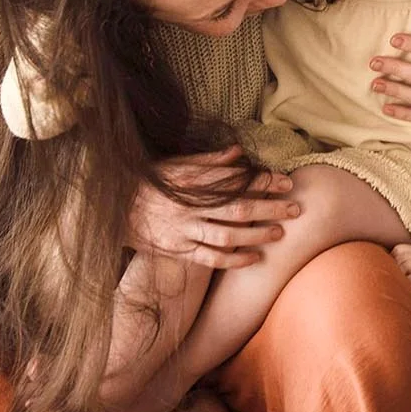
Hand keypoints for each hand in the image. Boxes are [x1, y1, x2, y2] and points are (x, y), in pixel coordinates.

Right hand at [128, 146, 298, 268]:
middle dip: (270, 208)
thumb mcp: (176, 165)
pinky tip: (255, 257)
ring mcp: (183, 230)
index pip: (236, 180)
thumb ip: (209, 161)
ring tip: (280, 233)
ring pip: (227, 234)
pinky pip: (210, 258)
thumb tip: (239, 152)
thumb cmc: (150, 182)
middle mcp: (189, 206)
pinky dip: (234, 259)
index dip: (264, 181)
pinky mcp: (178, 250)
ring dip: (257, 234)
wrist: (114, 209)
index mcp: (191, 181)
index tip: (287, 181)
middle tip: (296, 208)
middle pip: (238, 208)